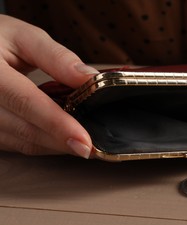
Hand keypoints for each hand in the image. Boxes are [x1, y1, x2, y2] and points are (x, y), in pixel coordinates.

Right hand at [0, 15, 98, 156]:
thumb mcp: (25, 37)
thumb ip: (57, 58)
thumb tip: (90, 79)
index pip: (26, 102)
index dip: (58, 124)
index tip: (84, 141)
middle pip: (25, 129)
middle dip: (62, 142)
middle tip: (93, 148)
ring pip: (22, 142)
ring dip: (55, 146)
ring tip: (83, 144)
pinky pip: (16, 144)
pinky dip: (43, 144)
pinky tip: (62, 140)